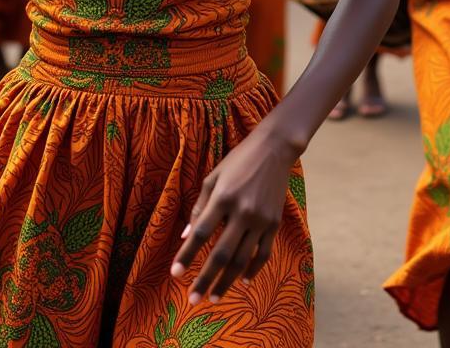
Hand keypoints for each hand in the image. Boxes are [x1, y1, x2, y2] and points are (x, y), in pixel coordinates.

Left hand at [170, 126, 296, 302]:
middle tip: (193, 299)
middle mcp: (243, 211)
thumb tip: (186, 236)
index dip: (187, 254)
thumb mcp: (213, 177)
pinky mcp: (274, 224)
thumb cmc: (237, 161)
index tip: (175, 274)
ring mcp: (261, 219)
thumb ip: (199, 208)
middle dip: (205, 279)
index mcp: (223, 197)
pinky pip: (262, 254)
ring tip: (213, 297)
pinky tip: (242, 282)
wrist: (274, 150)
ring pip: (242, 260)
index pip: (202, 233)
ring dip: (226, 281)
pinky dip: (252, 270)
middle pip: (221, 254)